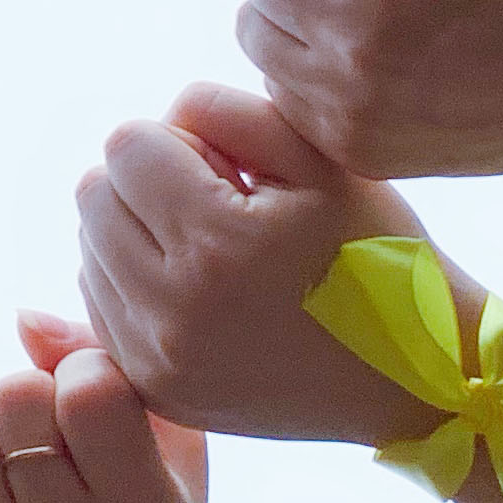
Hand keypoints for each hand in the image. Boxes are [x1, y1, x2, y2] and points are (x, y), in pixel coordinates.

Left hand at [73, 87, 428, 448]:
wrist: (414, 376)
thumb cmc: (375, 251)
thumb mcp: (319, 158)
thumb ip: (224, 112)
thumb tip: (155, 125)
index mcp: (216, 241)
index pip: (126, 146)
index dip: (176, 140)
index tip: (226, 167)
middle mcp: (172, 308)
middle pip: (93, 195)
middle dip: (146, 183)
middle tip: (217, 205)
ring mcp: (158, 358)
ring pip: (89, 250)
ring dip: (135, 234)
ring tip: (214, 251)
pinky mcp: (155, 391)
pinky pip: (100, 309)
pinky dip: (133, 286)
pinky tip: (199, 290)